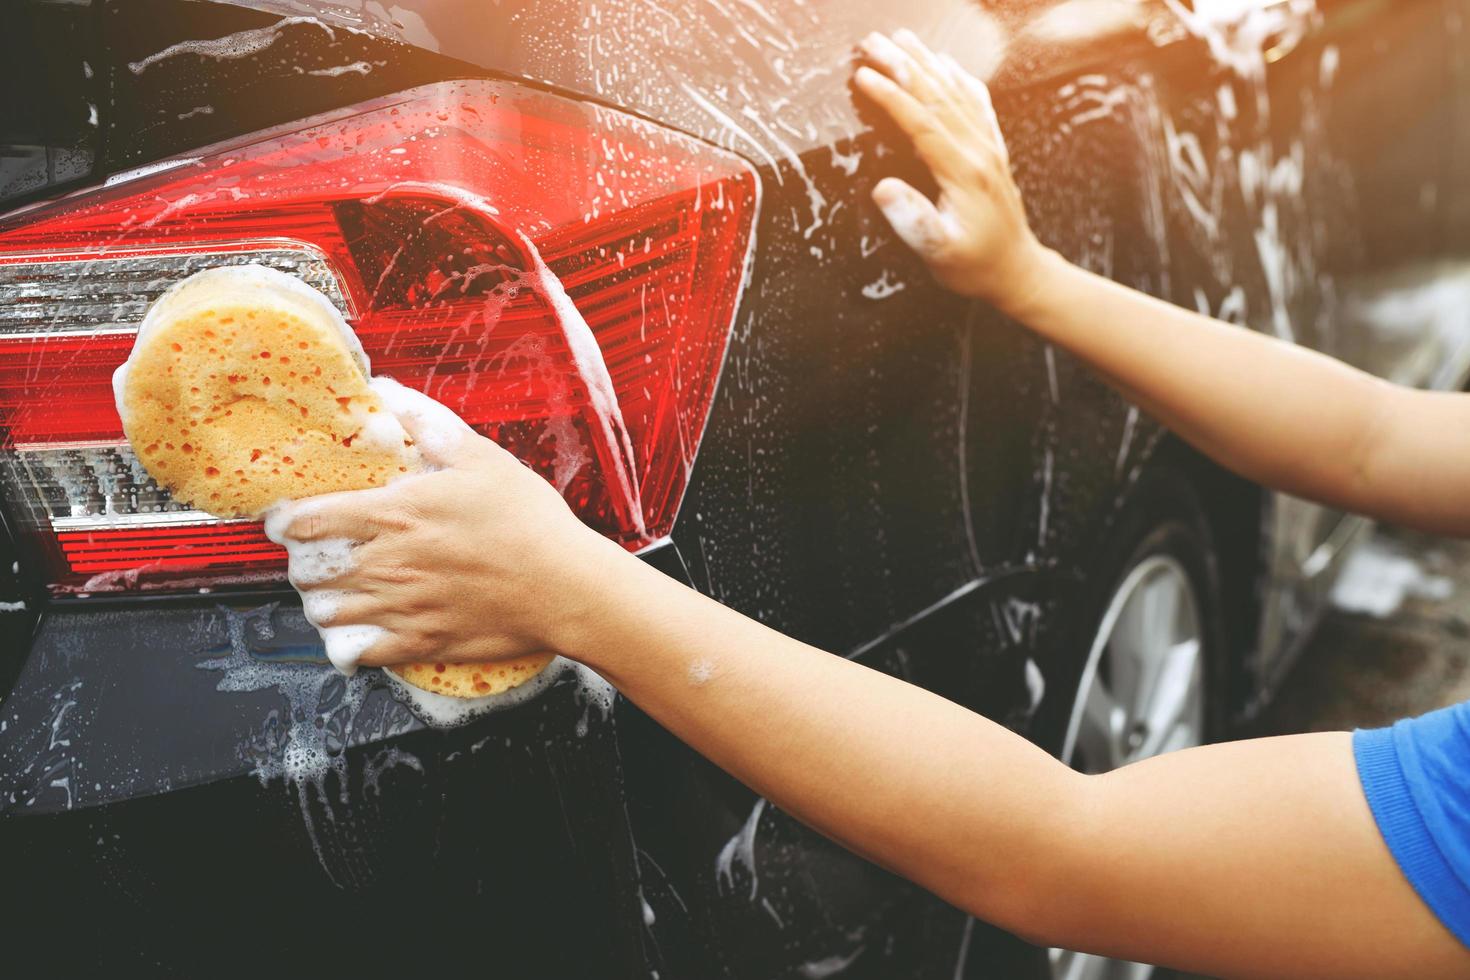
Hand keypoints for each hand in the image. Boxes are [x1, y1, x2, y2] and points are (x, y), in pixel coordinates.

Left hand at [265, 380, 620, 669]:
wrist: (566, 587)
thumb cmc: (529, 521)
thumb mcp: (483, 458)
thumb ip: (430, 425)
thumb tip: (391, 396)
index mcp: (395, 515)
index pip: (309, 520)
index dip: (284, 522)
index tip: (283, 523)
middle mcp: (387, 564)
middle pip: (309, 572)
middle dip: (305, 564)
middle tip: (317, 558)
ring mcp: (401, 608)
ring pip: (328, 614)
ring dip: (323, 604)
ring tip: (334, 596)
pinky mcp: (422, 643)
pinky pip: (362, 654)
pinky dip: (349, 649)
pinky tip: (355, 639)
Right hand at [855, 30, 1052, 313]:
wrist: (1017, 271)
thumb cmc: (975, 266)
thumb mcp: (939, 253)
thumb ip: (912, 221)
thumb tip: (883, 188)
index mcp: (963, 172)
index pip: (921, 122)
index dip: (890, 96)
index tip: (863, 75)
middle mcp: (979, 151)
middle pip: (938, 95)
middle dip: (903, 64)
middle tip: (872, 41)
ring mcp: (989, 147)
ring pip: (955, 92)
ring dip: (926, 62)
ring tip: (900, 39)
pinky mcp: (993, 150)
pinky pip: (978, 103)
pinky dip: (960, 78)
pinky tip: (947, 64)